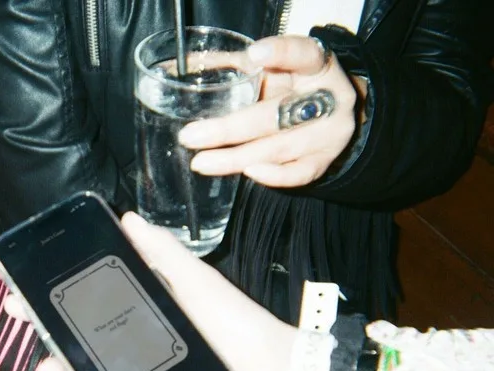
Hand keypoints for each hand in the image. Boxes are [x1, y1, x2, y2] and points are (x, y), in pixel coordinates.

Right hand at [23, 212, 299, 370]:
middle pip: (76, 365)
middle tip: (49, 364)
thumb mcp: (196, 281)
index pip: (80, 321)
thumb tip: (127, 218)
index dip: (47, 315)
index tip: (22, 306)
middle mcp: (131, 362)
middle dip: (52, 366)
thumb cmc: (235, 323)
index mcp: (134, 327)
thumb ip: (164, 252)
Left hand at [178, 35, 357, 186]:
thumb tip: (180, 69)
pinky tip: (247, 172)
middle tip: (191, 136)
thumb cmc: (293, 85)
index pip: (303, 54)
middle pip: (277, 115)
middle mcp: (328, 99)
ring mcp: (328, 133)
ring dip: (236, 158)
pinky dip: (273, 175)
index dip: (281, 54)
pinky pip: (300, 173)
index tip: (253, 55)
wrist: (331, 113)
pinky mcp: (324, 160)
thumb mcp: (272, 68)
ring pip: (280, 147)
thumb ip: (235, 66)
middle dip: (229, 129)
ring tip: (202, 162)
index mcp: (317, 65)